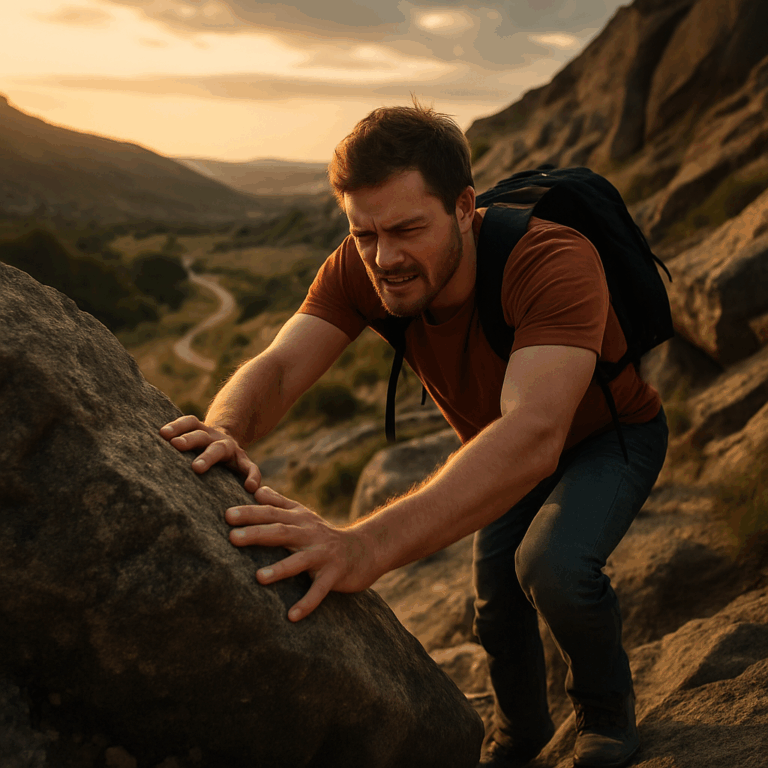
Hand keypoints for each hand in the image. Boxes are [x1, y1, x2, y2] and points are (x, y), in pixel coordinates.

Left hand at [160, 415, 260, 492]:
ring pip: (219, 449)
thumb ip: (175, 445)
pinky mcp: (242, 461)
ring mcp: (230, 448)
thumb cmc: (201, 450)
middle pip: (200, 435)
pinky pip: (249, 467)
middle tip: (176, 445)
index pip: (189, 422)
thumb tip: (137, 453)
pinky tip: (251, 487)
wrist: (230, 443)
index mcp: (200, 432)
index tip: (162, 434)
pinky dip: (252, 475)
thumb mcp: (191, 444)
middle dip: (188, 440)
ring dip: (207, 456)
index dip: (177, 426)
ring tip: (196, 468)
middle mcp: (214, 437)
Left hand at [225, 486, 378, 620]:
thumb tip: (257, 490)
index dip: (250, 513)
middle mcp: (310, 534)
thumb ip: (280, 504)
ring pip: (300, 561)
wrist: (366, 549)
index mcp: (300, 520)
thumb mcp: (305, 515)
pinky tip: (291, 616)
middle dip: (257, 534)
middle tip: (232, 537)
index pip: (272, 514)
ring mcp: (323, 555)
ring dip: (280, 570)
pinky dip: (307, 603)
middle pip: (282, 532)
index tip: (227, 515)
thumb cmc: (326, 534)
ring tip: (258, 578)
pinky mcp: (335, 574)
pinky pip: (320, 590)